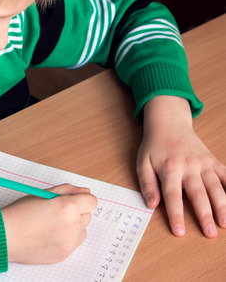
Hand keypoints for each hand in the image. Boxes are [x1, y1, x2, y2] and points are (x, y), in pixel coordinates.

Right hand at [1, 184, 96, 263]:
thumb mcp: (43, 194)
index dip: (81, 199)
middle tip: (57, 212)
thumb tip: (85, 192)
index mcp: (68, 206)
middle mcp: (72, 225)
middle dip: (76, 212)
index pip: (92, 201)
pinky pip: (74, 243)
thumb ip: (68, 190)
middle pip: (88, 215)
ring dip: (73, 226)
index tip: (72, 201)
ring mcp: (69, 241)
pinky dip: (66, 239)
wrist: (6, 235)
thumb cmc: (21, 213)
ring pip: (82, 230)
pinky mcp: (64, 254)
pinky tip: (50, 235)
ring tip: (52, 224)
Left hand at [137, 96, 225, 237]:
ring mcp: (204, 163)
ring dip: (222, 206)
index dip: (176, 214)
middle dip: (205, 215)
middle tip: (210, 234)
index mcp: (169, 168)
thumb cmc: (154, 147)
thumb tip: (151, 205)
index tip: (180, 231)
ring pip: (216, 187)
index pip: (173, 195)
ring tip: (225, 224)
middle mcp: (189, 166)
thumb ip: (147, 184)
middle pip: (198, 194)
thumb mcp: (142, 163)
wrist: (169, 124)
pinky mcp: (213, 161)